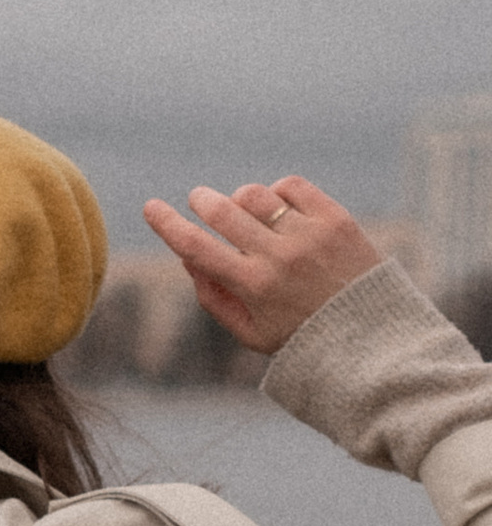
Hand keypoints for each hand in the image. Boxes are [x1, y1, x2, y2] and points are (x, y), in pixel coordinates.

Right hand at [140, 177, 382, 353]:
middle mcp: (279, 257)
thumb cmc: (304, 338)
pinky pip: (292, 186)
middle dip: (201, 200)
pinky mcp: (336, 219)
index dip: (166, 224)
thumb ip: (214, 298)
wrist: (374, 336)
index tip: (151, 207)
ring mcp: (309, 235)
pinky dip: (277, 192)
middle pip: (222, 211)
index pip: (196, 247)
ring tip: (247, 213)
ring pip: (255, 195)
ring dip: (240, 199)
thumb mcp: (251, 334)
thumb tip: (187, 259)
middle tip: (198, 200)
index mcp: (253, 287)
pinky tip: (280, 208)